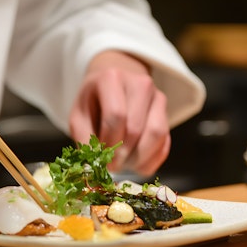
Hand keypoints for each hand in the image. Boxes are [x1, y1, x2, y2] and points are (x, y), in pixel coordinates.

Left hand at [68, 50, 169, 175]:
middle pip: (136, 128)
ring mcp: (158, 97)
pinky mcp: (167, 113)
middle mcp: (140, 84)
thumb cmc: (93, 103)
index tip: (102, 158)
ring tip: (123, 165)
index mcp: (112, 79)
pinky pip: (165, 142)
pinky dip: (152, 160)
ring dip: (139, 158)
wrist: (112, 86)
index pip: (116, 116)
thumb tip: (94, 167)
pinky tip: (136, 164)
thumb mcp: (79, 117)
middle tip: (111, 166)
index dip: (109, 143)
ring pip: (156, 135)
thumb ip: (84, 140)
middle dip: (123, 154)